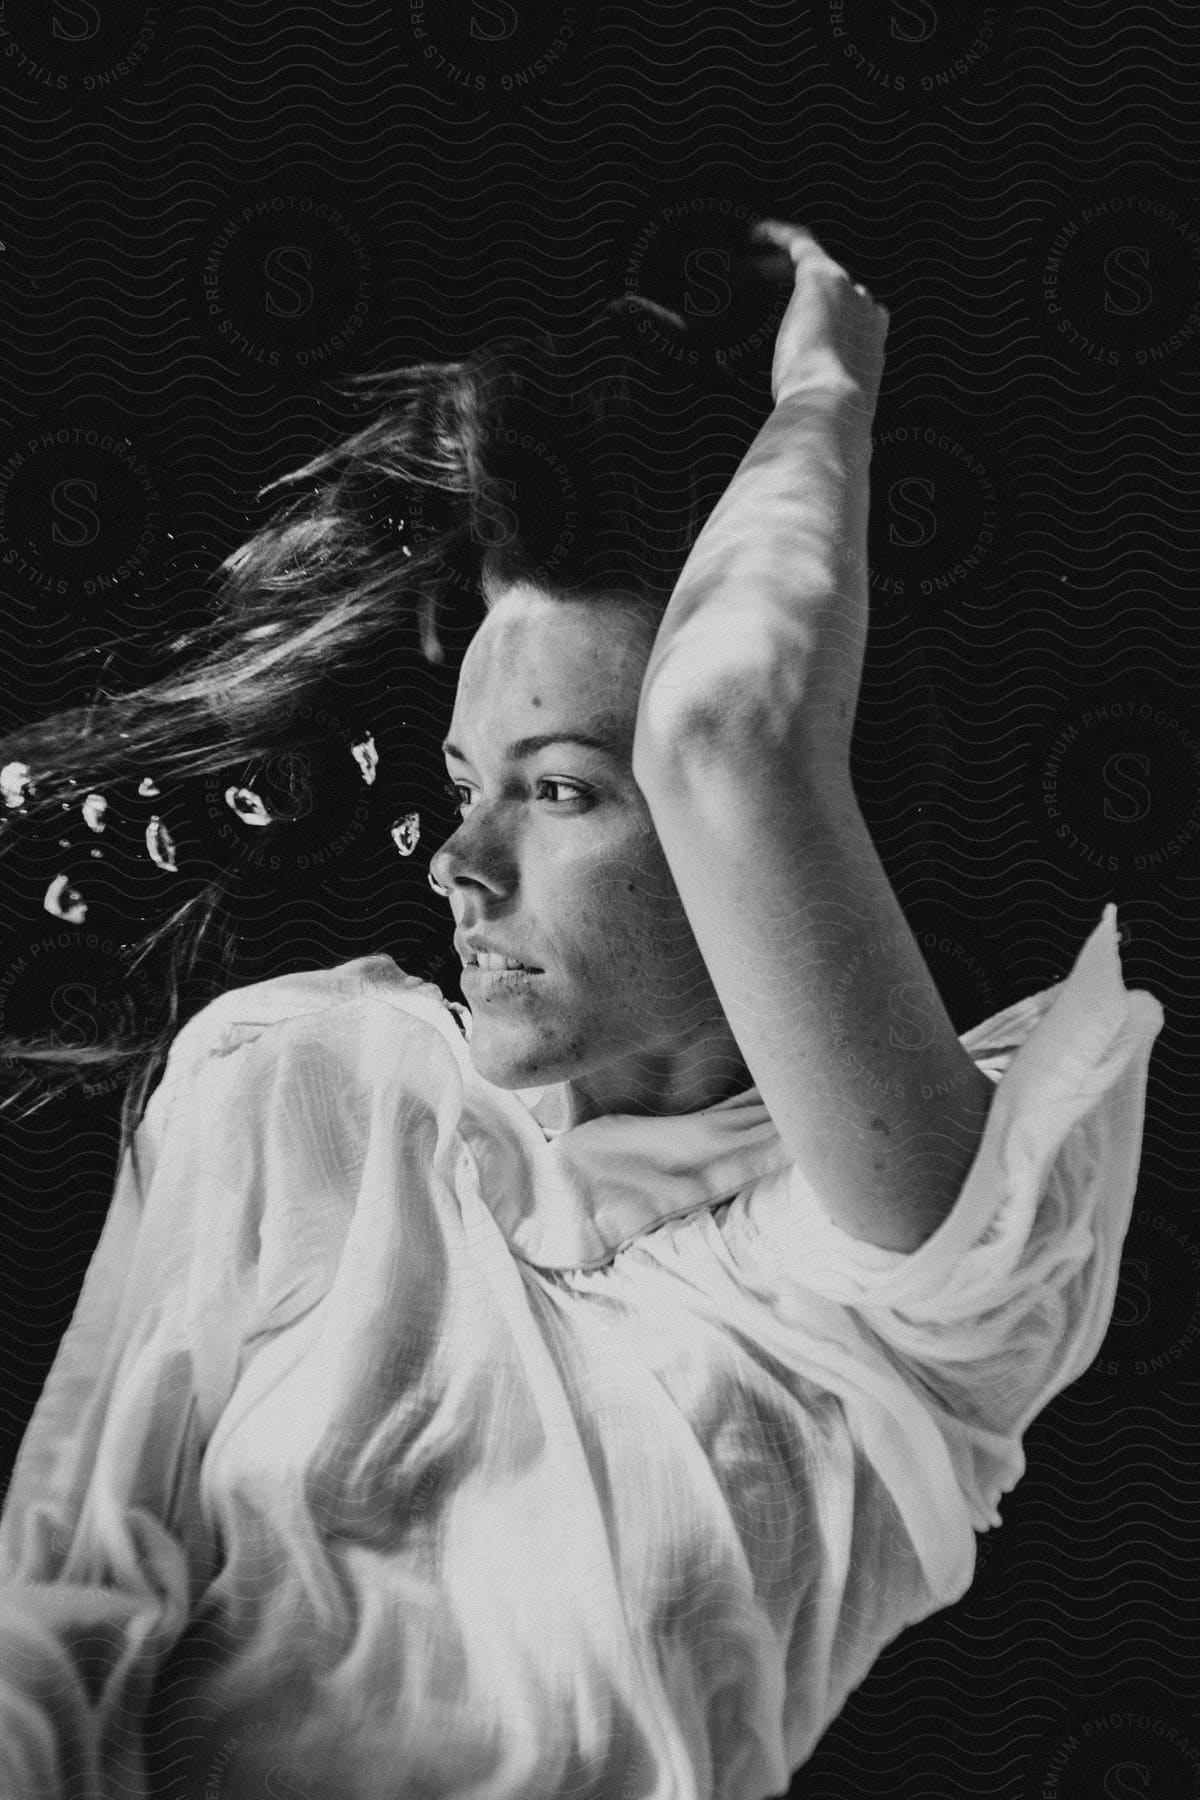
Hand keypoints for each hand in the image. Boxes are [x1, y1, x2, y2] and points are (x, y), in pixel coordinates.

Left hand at [751, 219, 888, 411]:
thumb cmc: (826, 421)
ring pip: (816, 266)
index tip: (811, 322)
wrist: (834, 409)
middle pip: (841, 289)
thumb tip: (809, 429)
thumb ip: (822, 402)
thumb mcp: (827, 410)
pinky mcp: (821, 277)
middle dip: (810, 294)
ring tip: (752, 269)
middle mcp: (865, 311)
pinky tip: (755, 232)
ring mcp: (846, 291)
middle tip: (775, 300)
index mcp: (872, 344)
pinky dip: (778, 235)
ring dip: (786, 265)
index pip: (861, 315)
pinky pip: (801, 244)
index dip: (836, 315)